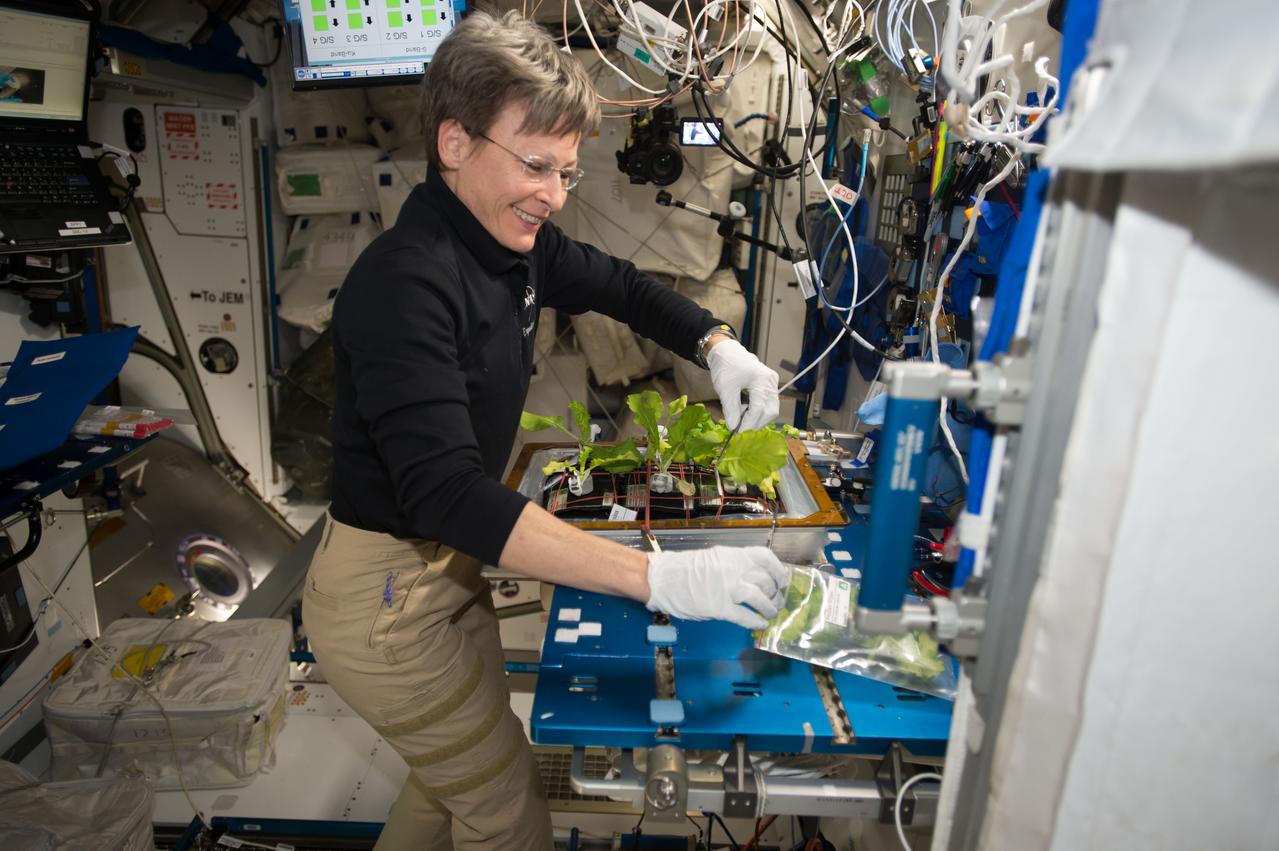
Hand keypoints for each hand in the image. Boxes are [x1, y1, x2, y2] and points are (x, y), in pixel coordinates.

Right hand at [646, 546, 788, 629]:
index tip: (782, 580)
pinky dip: (756, 621)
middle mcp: (733, 569)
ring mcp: (727, 589)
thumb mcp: (713, 558)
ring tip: (771, 614)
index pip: (765, 558)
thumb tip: (752, 578)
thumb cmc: (684, 568)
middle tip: (776, 601)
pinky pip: (745, 616)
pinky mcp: (720, 608)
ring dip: (769, 608)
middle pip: (765, 581)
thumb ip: (733, 565)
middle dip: (775, 593)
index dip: (778, 570)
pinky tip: (760, 625)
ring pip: (760, 598)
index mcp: (732, 555)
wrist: (662, 578)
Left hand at [706, 339, 779, 430]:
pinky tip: (744, 410)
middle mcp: (771, 382)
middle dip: (756, 423)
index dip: (749, 424)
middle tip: (740, 429)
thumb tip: (733, 427)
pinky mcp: (768, 386)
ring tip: (740, 416)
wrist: (726, 352)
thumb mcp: (725, 389)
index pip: (759, 409)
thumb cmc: (726, 366)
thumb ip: (731, 410)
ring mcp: (772, 384)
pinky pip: (767, 404)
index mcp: (762, 380)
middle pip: (770, 411)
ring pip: (770, 409)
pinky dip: (757, 411)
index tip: (737, 433)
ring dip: (756, 418)